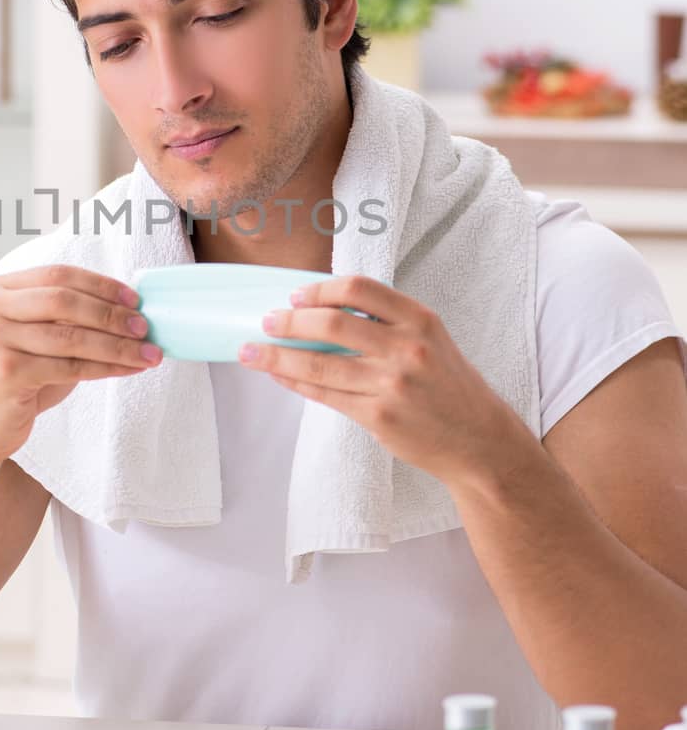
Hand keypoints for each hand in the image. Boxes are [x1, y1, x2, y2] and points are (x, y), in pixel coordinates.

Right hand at [0, 264, 162, 463]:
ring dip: (118, 345)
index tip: (135, 299)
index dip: (101, 285)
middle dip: (112, 314)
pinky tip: (129, 369)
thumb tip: (128, 308)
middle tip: (145, 327)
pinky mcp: (6, 372)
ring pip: (72, 337)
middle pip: (65, 300)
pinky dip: (106, 367)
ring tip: (149, 353)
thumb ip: (67, 318)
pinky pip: (70, 366)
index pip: (58, 275)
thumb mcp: (38, 338)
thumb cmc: (16, 379)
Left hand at [238, 274, 526, 486]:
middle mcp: (406, 348)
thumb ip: (386, 323)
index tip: (295, 295)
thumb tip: (322, 311)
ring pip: (319, 365)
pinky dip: (295, 384)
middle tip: (266, 321)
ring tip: (251, 352)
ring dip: (278, 356)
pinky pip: (325, 396)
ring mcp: (392, 384)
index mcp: (419, 320)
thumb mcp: (430, 340)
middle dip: (289, 321)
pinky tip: (279, 376)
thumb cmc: (449, 386)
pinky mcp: (379, 417)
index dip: (320, 290)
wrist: (478, 440)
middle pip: (332, 325)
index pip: (359, 289)